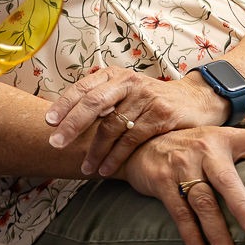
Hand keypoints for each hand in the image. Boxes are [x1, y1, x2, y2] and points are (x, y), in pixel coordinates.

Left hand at [46, 67, 225, 177]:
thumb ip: (102, 100)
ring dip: (95, 150)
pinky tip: (106, 169)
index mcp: (115, 75)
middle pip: (93, 103)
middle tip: (55, 144)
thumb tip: (64, 118)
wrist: (196, 100)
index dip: (63, 104)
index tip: (47, 122)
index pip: (83, 88)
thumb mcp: (127, 91)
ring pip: (112, 126)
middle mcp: (129, 82)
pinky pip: (132, 139)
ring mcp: (146, 98)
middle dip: (72, 125)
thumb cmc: (152, 100)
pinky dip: (116, 157)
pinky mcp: (161, 115)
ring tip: (84, 167)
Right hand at [119, 126, 244, 244]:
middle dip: (242, 206)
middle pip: (226, 181)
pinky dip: (191, 236)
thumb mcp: (217, 139)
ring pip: (203, 203)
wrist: (139, 143)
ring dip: (216, 233)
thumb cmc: (189, 146)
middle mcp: (204, 150)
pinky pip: (180, 213)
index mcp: (223, 140)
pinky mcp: (162, 182)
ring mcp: (181, 166)